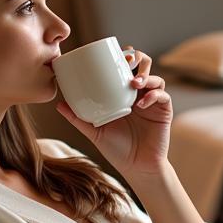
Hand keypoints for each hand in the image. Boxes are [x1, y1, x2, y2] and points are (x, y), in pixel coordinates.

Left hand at [55, 46, 171, 179]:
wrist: (136, 168)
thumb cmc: (116, 149)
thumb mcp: (94, 131)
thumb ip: (78, 118)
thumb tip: (58, 104)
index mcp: (123, 94)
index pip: (125, 68)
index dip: (123, 56)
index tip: (114, 54)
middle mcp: (139, 94)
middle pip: (143, 65)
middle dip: (137, 58)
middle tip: (127, 62)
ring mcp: (153, 102)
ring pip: (156, 78)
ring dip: (146, 76)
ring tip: (134, 83)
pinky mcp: (163, 111)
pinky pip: (162, 96)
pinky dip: (152, 95)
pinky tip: (140, 103)